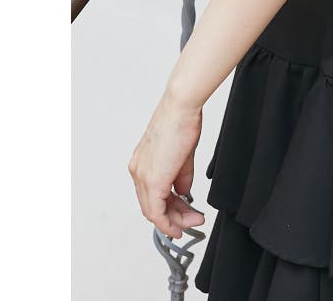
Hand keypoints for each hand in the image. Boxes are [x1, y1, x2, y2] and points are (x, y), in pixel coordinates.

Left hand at [128, 92, 205, 239]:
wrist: (181, 108)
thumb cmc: (182, 121)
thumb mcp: (183, 154)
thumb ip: (181, 175)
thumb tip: (183, 191)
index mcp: (142, 164)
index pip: (152, 194)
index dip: (169, 207)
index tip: (182, 213)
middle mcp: (138, 172)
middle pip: (152, 206)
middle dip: (175, 217)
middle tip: (192, 220)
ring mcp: (142, 177)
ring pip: (154, 211)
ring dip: (176, 220)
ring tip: (194, 221)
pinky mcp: (152, 180)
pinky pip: (156, 211)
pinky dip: (168, 221)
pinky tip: (181, 225)